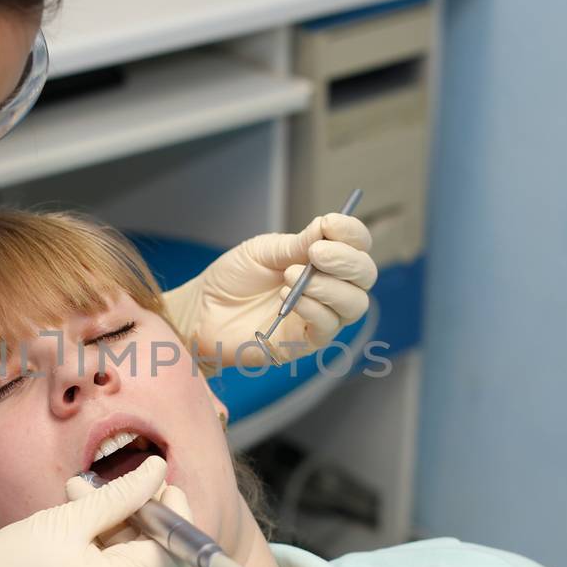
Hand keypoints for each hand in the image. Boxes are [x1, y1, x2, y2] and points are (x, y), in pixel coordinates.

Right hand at [0, 456, 186, 566]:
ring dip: (117, 537)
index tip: (155, 486)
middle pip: (155, 561)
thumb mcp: (65, 520)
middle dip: (137, 520)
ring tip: (75, 510)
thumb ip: (120, 496)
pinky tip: (72, 543)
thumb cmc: (6, 566)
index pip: (176, 553)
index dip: (174, 515)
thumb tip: (160, 471)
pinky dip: (105, 560)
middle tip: (100, 490)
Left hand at [164, 213, 376, 367]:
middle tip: (317, 253)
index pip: (357, 246)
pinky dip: (314, 308)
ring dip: (329, 287)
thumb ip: (298, 244)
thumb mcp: (264, 251)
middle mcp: (330, 289)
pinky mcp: (305, 343)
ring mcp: (321, 317)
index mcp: (323, 262)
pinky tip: (289, 297)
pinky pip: (328, 327)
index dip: (353, 233)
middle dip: (347, 261)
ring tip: (291, 276)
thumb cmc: (233, 278)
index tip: (332, 224)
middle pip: (365, 276)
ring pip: (355, 304)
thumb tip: (329, 227)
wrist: (202, 309)